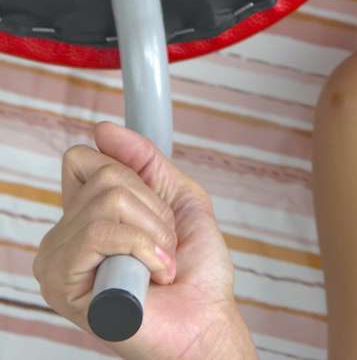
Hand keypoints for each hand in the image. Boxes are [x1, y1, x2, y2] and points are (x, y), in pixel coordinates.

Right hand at [33, 122, 254, 359]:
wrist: (205, 320)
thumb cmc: (196, 273)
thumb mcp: (178, 200)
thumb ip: (145, 161)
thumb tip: (105, 130)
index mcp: (84, 217)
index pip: (82, 159)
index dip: (130, 174)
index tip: (155, 207)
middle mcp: (62, 238)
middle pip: (104, 176)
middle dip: (154, 207)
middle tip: (164, 244)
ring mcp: (56, 261)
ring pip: (108, 200)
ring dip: (154, 230)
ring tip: (160, 261)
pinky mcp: (61, 283)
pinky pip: (102, 232)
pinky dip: (145, 247)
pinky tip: (155, 274)